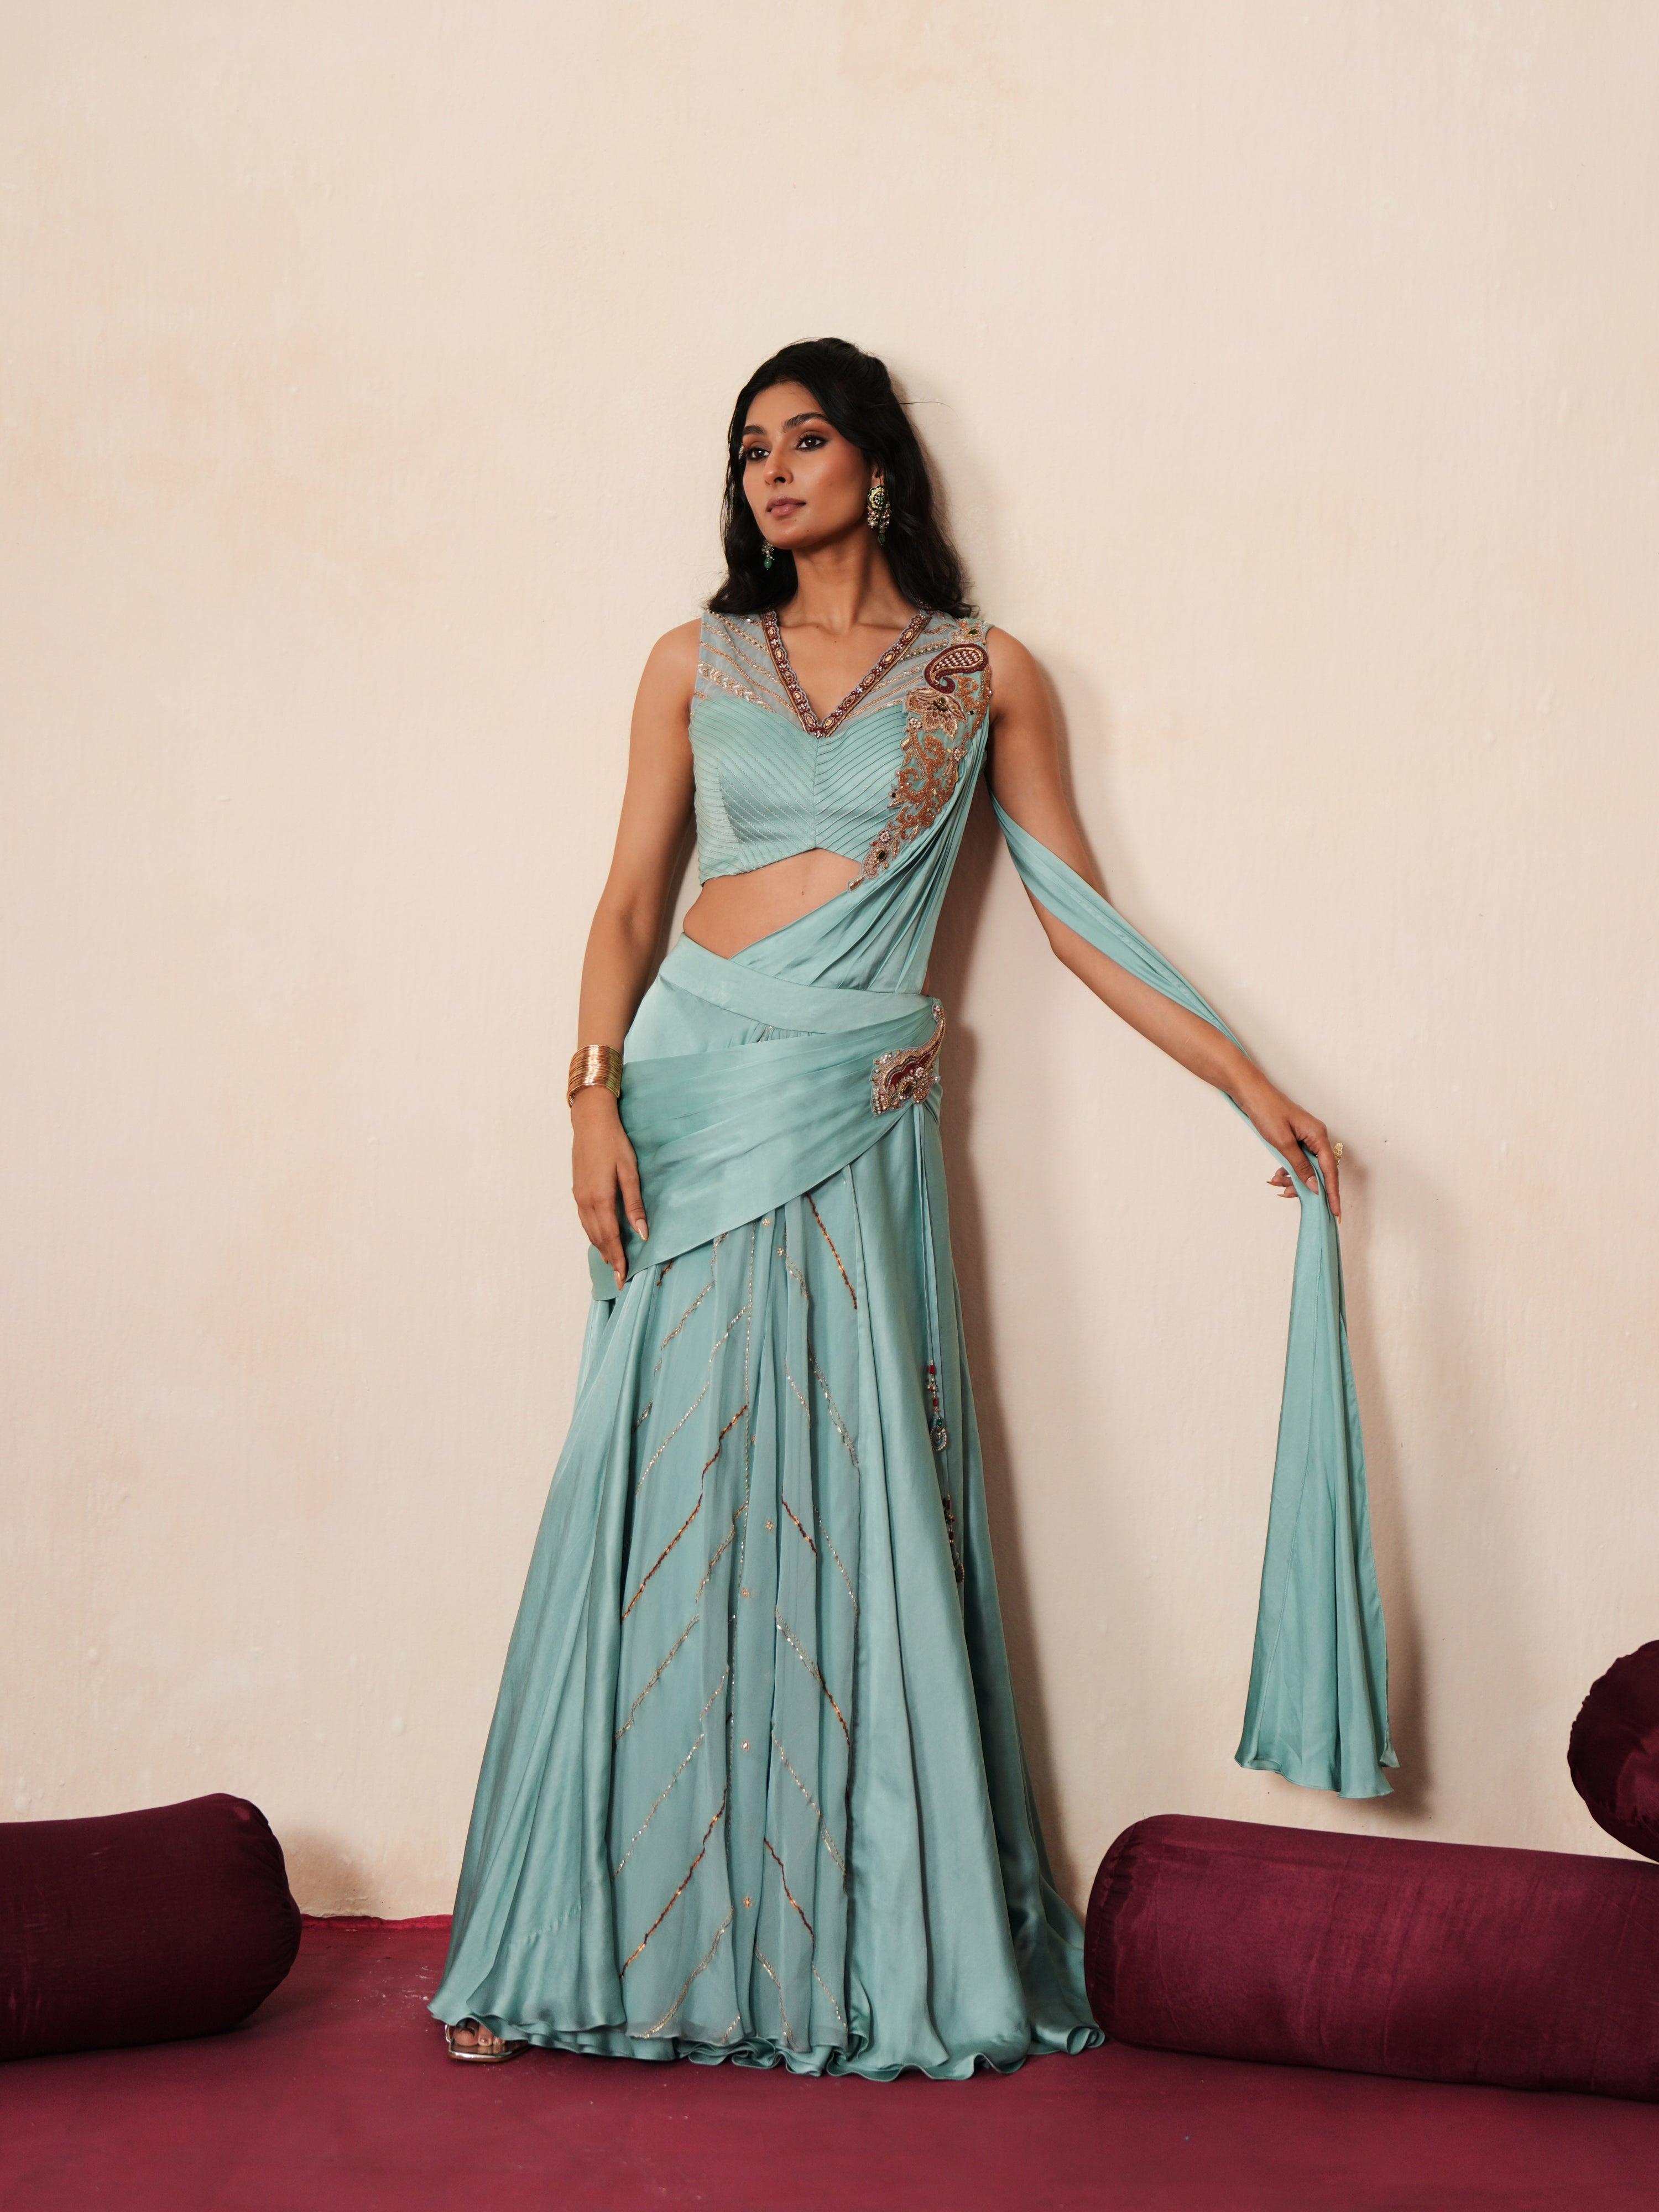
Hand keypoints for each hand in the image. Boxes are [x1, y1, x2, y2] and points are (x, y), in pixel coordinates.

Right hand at [571, 1088, 646, 1287]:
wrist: (590, 1121)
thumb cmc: (614, 1143)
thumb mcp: (630, 1172)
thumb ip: (634, 1204)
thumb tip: (642, 1233)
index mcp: (600, 1198)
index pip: (610, 1237)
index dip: (617, 1259)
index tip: (622, 1278)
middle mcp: (585, 1201)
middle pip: (597, 1238)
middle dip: (609, 1259)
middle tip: (618, 1279)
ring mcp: (578, 1196)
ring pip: (589, 1230)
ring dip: (601, 1247)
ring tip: (613, 1262)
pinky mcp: (576, 1191)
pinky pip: (585, 1220)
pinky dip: (594, 1233)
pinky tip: (601, 1237)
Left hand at [1236, 1073, 1341, 1221]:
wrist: (1250, 1093)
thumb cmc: (1266, 1111)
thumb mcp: (1282, 1142)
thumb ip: (1300, 1166)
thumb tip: (1315, 1186)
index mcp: (1318, 1136)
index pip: (1330, 1170)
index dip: (1333, 1192)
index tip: (1335, 1212)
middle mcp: (1316, 1137)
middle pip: (1319, 1171)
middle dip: (1305, 1187)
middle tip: (1288, 1195)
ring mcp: (1306, 1138)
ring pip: (1306, 1168)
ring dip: (1293, 1179)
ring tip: (1276, 1182)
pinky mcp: (1295, 1139)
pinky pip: (1297, 1161)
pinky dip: (1287, 1171)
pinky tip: (1276, 1176)